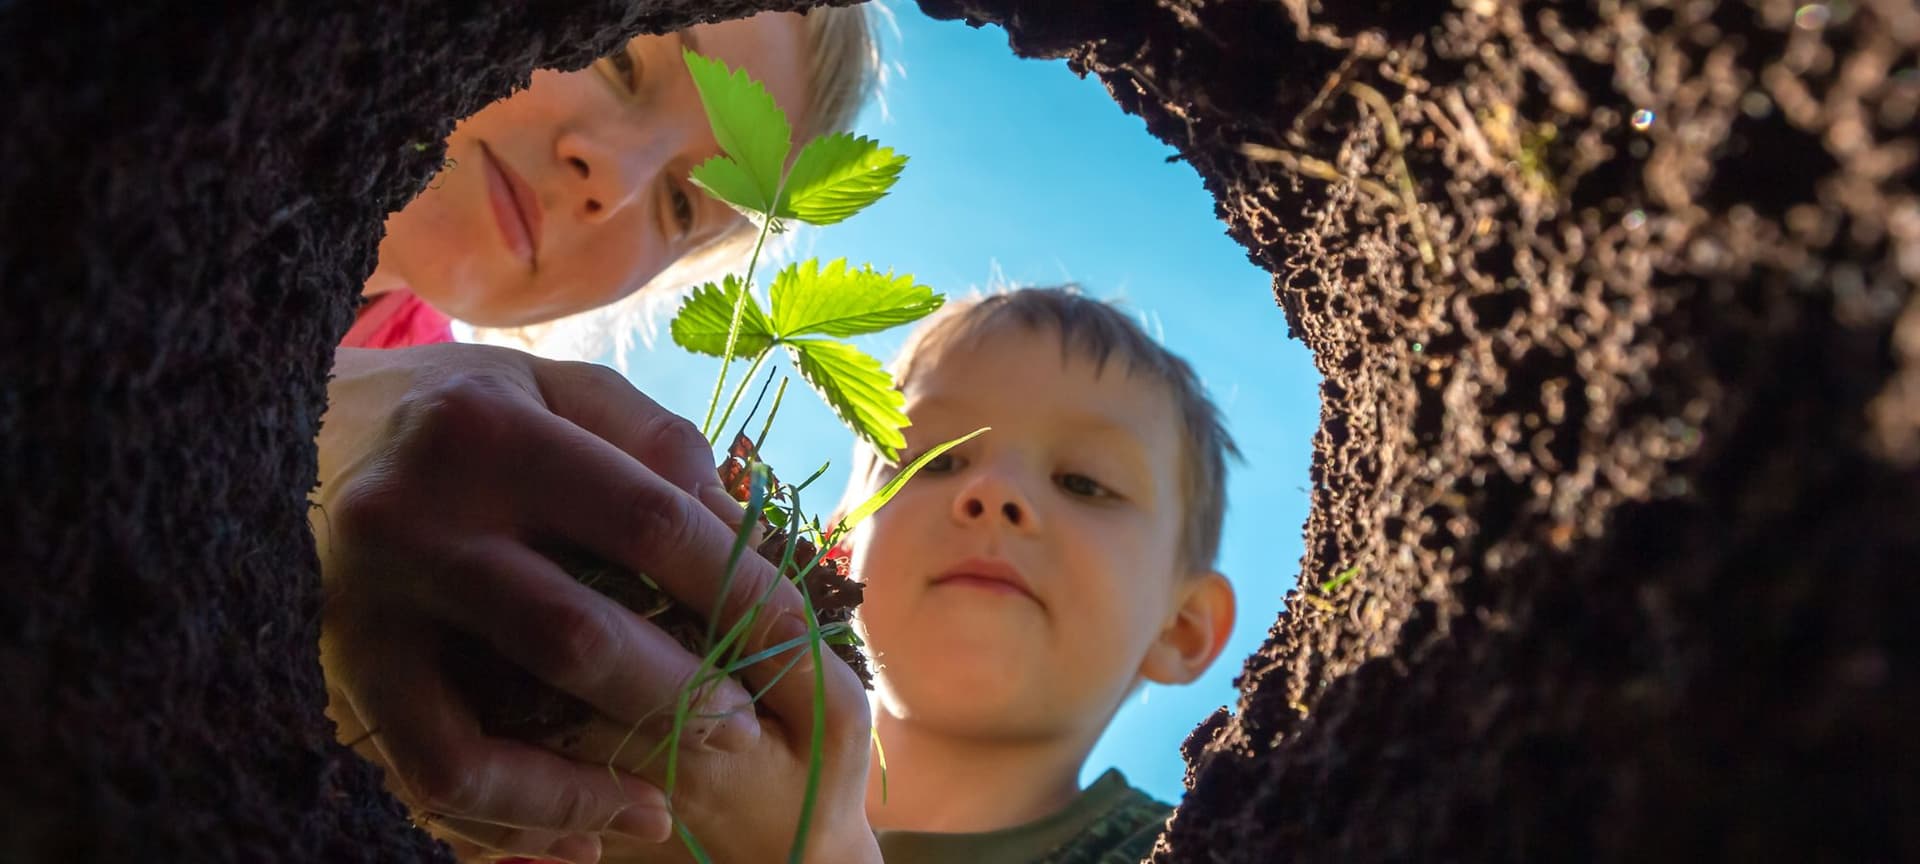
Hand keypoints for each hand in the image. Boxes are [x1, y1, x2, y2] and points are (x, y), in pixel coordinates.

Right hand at [315, 345, 822, 862]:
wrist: (310, 436)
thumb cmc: (475, 414)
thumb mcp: (561, 387)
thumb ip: (653, 441)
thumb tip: (741, 528)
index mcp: (486, 433)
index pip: (645, 524)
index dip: (737, 589)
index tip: (796, 637)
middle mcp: (412, 522)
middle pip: (573, 637)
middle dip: (676, 695)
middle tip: (740, 723)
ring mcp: (369, 610)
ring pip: (485, 735)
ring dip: (589, 785)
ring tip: (661, 805)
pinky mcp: (347, 674)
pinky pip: (433, 775)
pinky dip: (517, 817)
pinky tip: (586, 836)